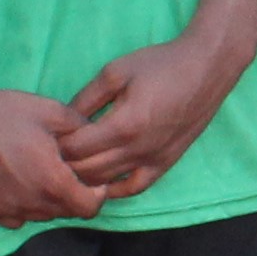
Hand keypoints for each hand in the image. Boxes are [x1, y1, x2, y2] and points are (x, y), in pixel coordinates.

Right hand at [0, 75, 108, 226]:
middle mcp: (31, 204)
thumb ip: (83, 130)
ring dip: (48, 201)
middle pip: (66, 213)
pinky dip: (22, 207)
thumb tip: (98, 138)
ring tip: (40, 174)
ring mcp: (7, 210)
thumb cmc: (8, 112)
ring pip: (41, 216)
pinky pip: (16, 218)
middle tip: (65, 171)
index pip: (89, 208)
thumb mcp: (55, 112)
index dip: (96, 194)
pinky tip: (18, 183)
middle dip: (73, 195)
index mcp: (52, 182)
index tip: (92, 179)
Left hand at [55, 24, 247, 200]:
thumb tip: (63, 119)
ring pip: (107, 184)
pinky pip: (134, 188)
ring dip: (85, 178)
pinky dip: (114, 190)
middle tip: (54, 152)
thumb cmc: (161, 64)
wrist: (207, 68)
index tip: (49, 135)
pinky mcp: (165, 164)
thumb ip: (86, 97)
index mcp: (123, 125)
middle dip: (65, 164)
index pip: (77, 149)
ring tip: (71, 166)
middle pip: (87, 171)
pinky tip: (101, 184)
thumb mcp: (116, 71)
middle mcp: (137, 150)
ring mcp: (153, 160)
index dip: (58, 144)